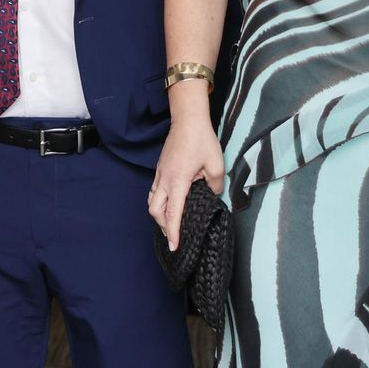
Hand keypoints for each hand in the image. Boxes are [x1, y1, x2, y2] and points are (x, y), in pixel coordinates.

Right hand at [148, 118, 224, 250]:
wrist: (188, 120)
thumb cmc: (202, 140)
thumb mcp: (216, 165)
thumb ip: (215, 186)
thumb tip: (211, 195)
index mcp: (178, 181)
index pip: (173, 213)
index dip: (174, 232)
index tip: (174, 247)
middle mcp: (165, 180)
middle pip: (156, 210)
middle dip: (163, 226)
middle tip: (174, 237)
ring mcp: (160, 174)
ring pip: (152, 201)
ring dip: (159, 215)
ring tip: (170, 224)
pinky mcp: (160, 168)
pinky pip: (155, 191)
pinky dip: (159, 202)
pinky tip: (169, 204)